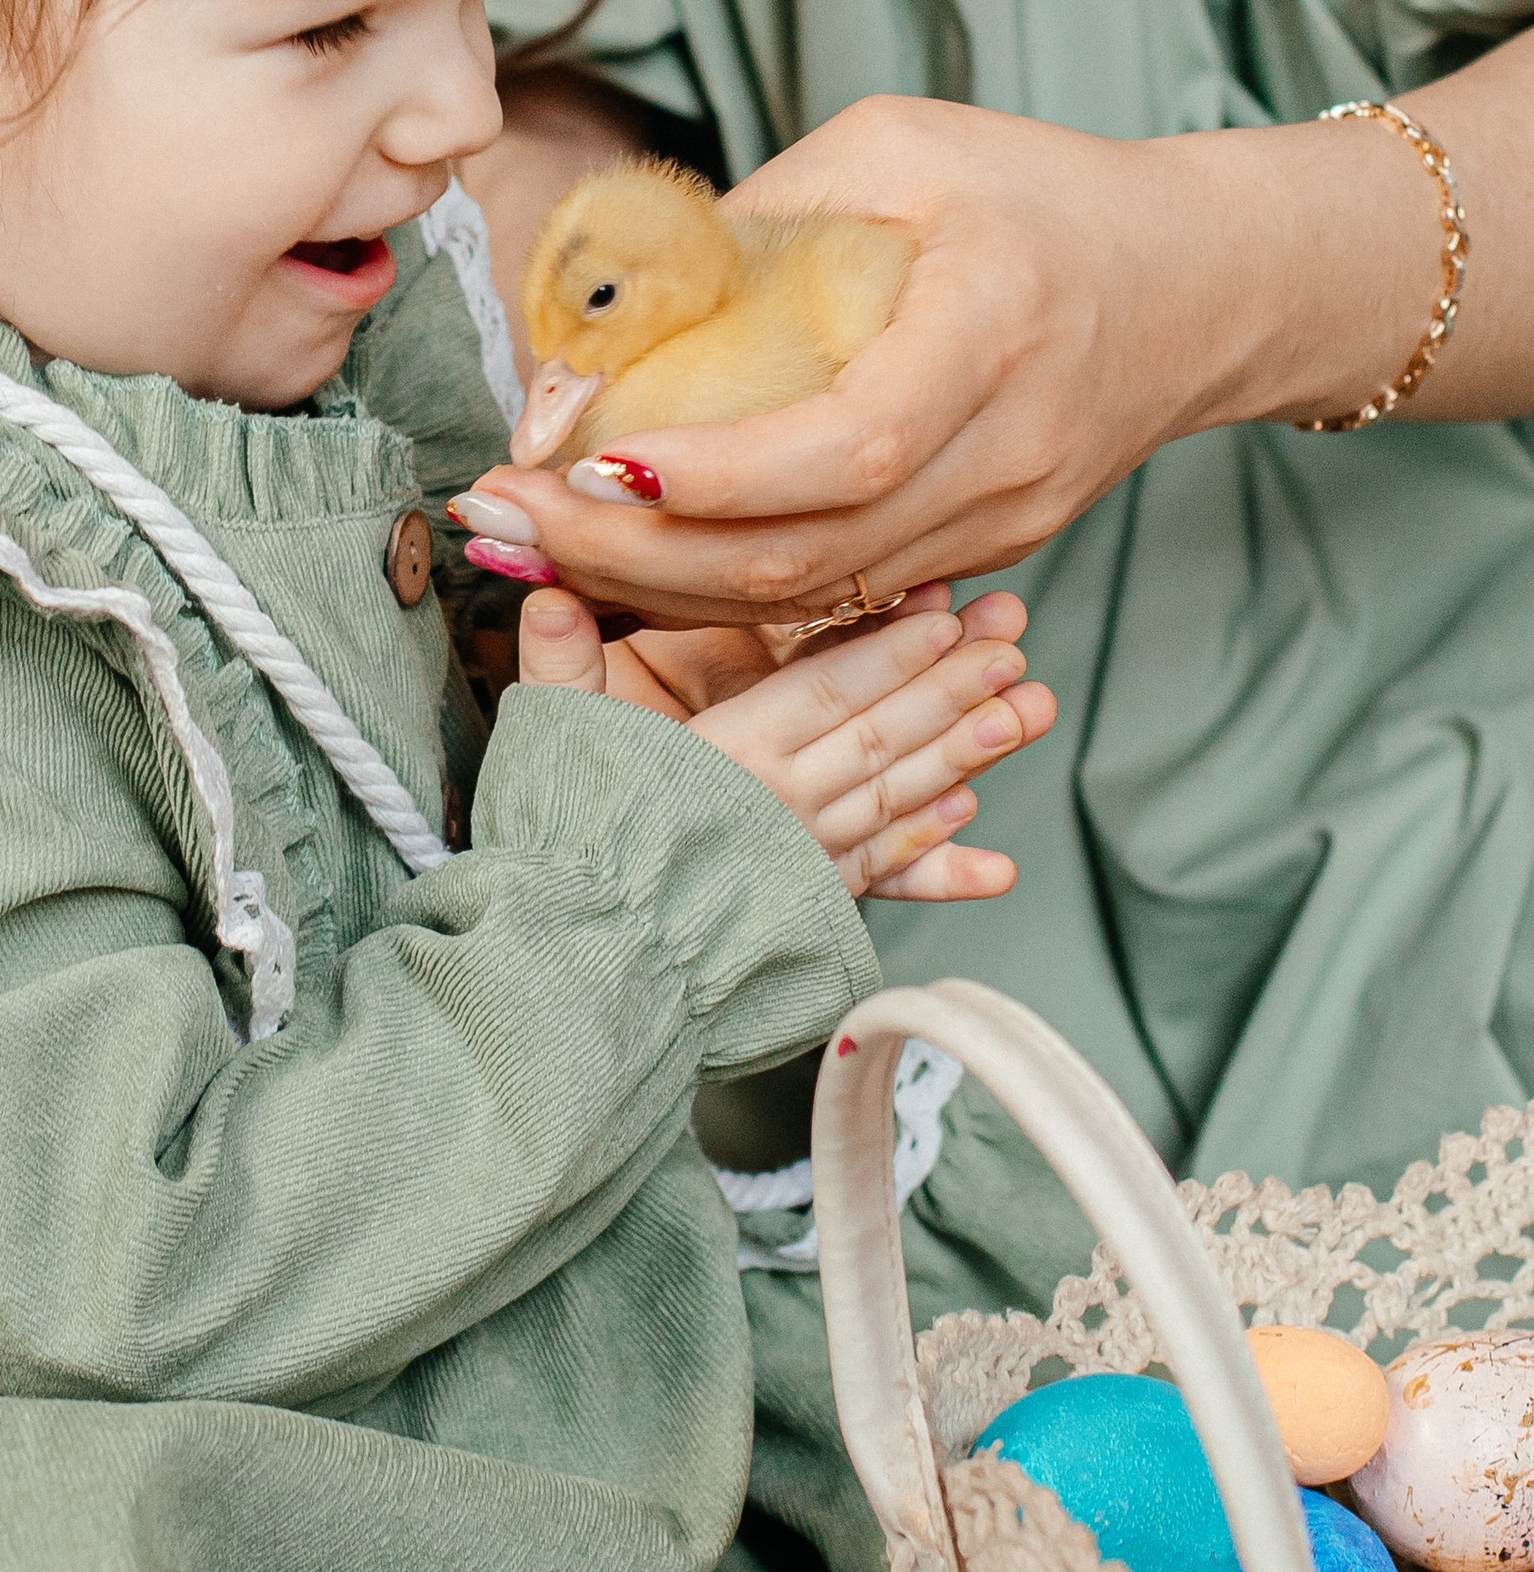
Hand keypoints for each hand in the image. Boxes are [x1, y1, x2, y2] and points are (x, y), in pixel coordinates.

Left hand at [466, 92, 1438, 625]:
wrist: (1197, 287)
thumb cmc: (1034, 195)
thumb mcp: (898, 147)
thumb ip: (755, 217)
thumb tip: (601, 306)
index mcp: (993, 329)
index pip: (850, 445)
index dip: (718, 478)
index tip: (598, 467)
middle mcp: (1006, 452)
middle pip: (807, 554)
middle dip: (636, 556)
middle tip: (508, 516)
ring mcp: (999, 525)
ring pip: (807, 601)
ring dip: (653, 589)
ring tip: (530, 544)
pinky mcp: (980, 559)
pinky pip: (831, 600)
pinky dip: (714, 596)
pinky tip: (619, 569)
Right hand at [516, 580, 1056, 898]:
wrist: (572, 974)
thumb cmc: (558, 855)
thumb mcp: (549, 744)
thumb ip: (560, 668)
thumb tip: (549, 596)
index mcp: (725, 758)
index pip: (823, 690)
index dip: (889, 649)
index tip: (949, 614)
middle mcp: (776, 807)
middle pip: (878, 735)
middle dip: (952, 687)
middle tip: (1013, 646)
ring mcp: (796, 863)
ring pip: (894, 798)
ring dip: (963, 755)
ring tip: (1023, 714)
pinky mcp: (798, 913)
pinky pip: (877, 873)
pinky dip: (927, 849)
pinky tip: (967, 824)